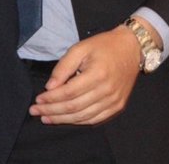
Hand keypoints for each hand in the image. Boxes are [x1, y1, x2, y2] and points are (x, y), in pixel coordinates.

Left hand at [28, 26, 142, 125]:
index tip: (37, 100)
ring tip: (46, 118)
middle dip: (52, 111)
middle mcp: (107, 90)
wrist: (132, 49)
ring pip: (83, 117)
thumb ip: (63, 67)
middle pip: (74, 107)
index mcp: (97, 74)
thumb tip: (49, 87)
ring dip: (62, 119)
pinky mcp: (117, 106)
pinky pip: (95, 119)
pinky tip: (66, 119)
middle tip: (36, 111)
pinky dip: (78, 121)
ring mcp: (114, 101)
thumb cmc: (104, 46)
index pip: (69, 93)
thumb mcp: (81, 48)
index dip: (51, 99)